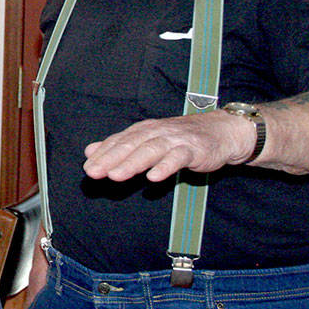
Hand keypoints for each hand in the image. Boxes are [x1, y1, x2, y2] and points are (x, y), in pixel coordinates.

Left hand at [82, 111, 250, 182]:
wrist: (221, 131)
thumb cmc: (180, 138)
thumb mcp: (148, 139)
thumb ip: (120, 146)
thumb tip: (90, 151)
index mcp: (143, 130)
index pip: (119, 141)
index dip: (102, 154)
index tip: (87, 169)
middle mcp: (156, 132)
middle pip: (130, 145)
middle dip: (110, 159)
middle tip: (93, 173)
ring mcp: (175, 140)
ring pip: (150, 150)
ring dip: (132, 163)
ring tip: (116, 176)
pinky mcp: (193, 149)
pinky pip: (177, 158)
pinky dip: (165, 167)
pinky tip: (154, 178)